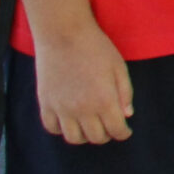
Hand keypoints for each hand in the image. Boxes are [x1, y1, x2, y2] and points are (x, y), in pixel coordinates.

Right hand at [32, 23, 134, 143]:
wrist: (64, 35)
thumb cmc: (96, 48)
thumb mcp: (119, 67)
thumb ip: (125, 93)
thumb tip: (127, 115)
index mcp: (104, 100)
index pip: (116, 130)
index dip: (123, 133)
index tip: (125, 131)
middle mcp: (82, 109)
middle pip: (96, 137)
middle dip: (106, 135)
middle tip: (109, 126)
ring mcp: (61, 108)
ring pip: (73, 138)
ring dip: (85, 136)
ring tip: (90, 126)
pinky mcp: (46, 104)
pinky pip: (52, 128)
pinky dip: (62, 129)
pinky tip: (70, 121)